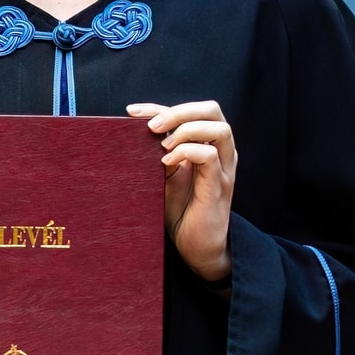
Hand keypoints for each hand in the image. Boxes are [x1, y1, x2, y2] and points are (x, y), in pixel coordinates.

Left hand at [129, 99, 235, 283]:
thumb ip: (159, 153)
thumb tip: (136, 132)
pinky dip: (185, 152)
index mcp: (209, 145)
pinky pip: (209, 157)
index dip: (160, 106)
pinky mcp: (218, 187)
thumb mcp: (165, 175)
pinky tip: (166, 164)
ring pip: (219, 129)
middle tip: (152, 126)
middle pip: (213, 110)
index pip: (191, 111)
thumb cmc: (181, 211)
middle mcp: (222, 153)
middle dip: (179, 111)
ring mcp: (223, 169)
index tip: (131, 112)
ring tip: (162, 147)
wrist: (197, 247)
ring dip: (185, 130)